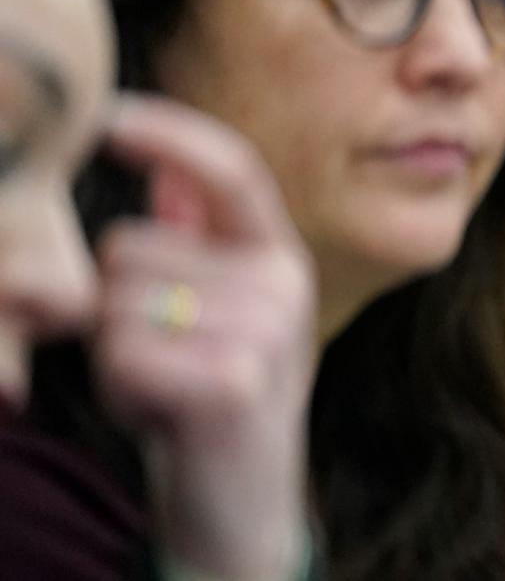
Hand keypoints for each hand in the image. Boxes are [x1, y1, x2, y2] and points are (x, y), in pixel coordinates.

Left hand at [92, 96, 315, 580]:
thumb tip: (169, 162)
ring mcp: (265, 332)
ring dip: (114, 352)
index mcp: (279, 256)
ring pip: (117, 302)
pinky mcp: (232, 381)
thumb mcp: (216, 310)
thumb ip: (197, 237)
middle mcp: (282, 284)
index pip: (230, 170)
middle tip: (161, 357)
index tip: (108, 117)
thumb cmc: (213, 396)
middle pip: (130, 249)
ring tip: (164, 385)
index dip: (169, 133)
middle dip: (114, 305)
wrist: (244, 502)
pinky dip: (121, 390)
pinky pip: (123, 354)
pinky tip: (162, 413)